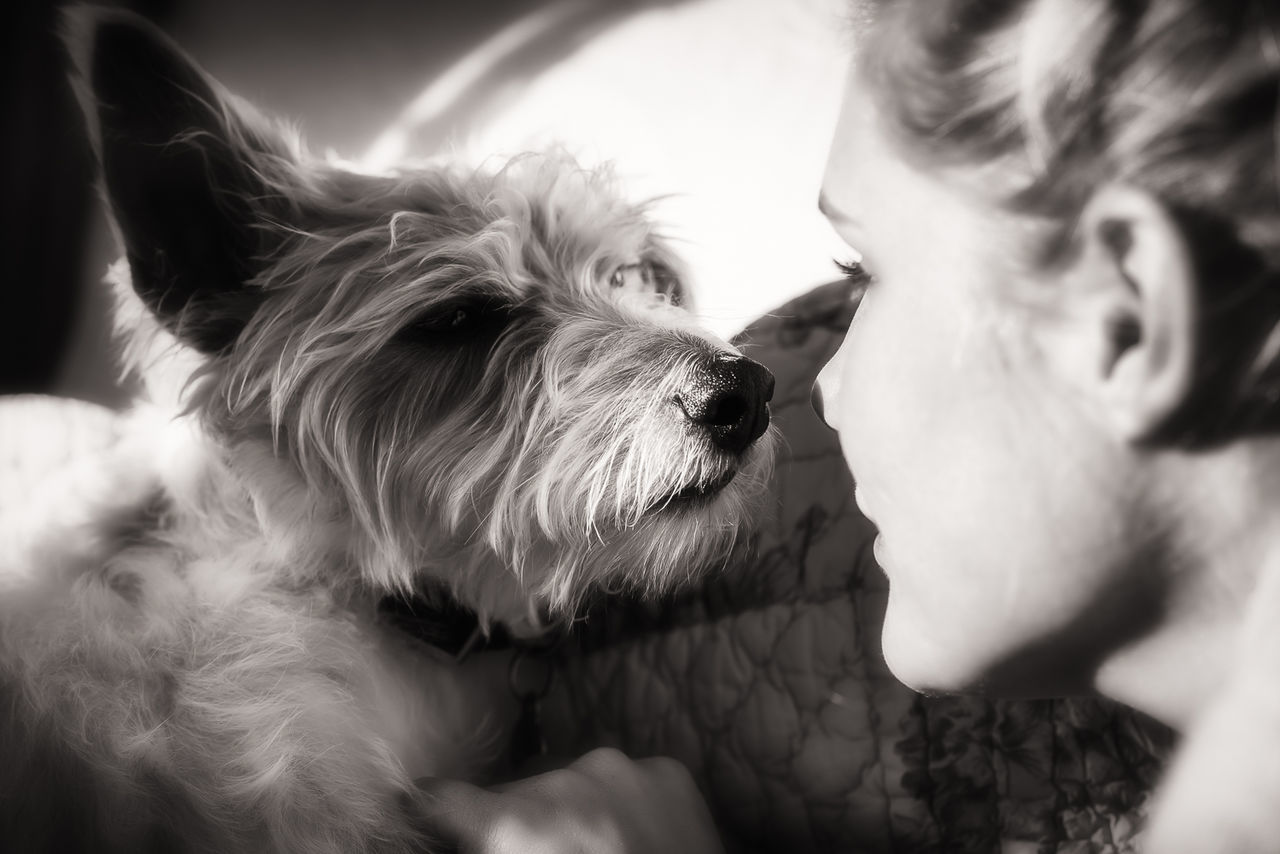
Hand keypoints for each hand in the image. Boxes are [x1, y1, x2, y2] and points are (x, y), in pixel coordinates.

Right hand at [414, 747, 724, 853]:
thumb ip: (490, 848)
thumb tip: (465, 842)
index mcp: (514, 826)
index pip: (439, 798)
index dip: (435, 815)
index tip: (437, 824)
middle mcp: (563, 781)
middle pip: (515, 793)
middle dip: (520, 824)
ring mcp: (622, 768)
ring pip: (573, 782)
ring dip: (574, 813)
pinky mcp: (668, 770)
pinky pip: (626, 780)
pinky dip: (624, 807)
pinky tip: (637, 845)